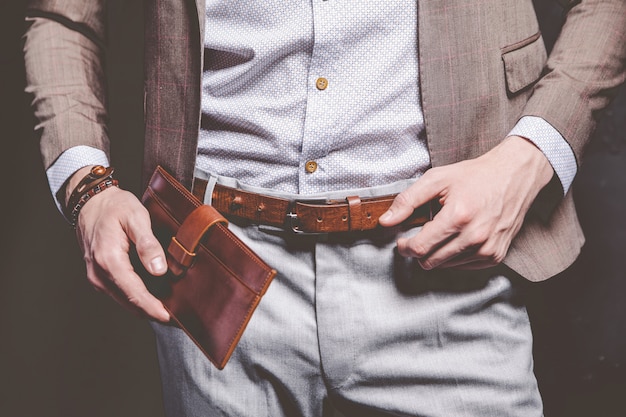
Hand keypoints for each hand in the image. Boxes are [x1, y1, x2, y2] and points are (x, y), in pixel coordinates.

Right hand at [67, 166, 169, 321]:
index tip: (169, 317)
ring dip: (144, 305)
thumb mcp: (136, 217)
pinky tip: (153, 294)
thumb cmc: (115, 207)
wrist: (90, 202)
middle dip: (151, 311)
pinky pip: (119, 292)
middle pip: (129, 302)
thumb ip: (147, 244)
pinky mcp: (98, 276)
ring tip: (168, 306)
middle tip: (176, 315)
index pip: (134, 293)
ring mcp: (96, 277)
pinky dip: (135, 297)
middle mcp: (99, 273)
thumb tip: (159, 271)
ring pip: (123, 300)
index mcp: (109, 260)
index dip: (152, 308)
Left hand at [379, 136, 553, 269]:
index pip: (420, 248)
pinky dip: (454, 256)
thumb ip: (407, 200)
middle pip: (430, 261)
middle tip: (419, 235)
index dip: (405, 247)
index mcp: (458, 217)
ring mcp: (487, 249)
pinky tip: (457, 237)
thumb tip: (385, 221)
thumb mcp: (436, 179)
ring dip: (437, 253)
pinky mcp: (495, 256)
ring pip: (445, 266)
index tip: (402, 241)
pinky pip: (463, 267)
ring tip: (443, 231)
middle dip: (419, 250)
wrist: (513, 176)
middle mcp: (474, 237)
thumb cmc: (475, 176)